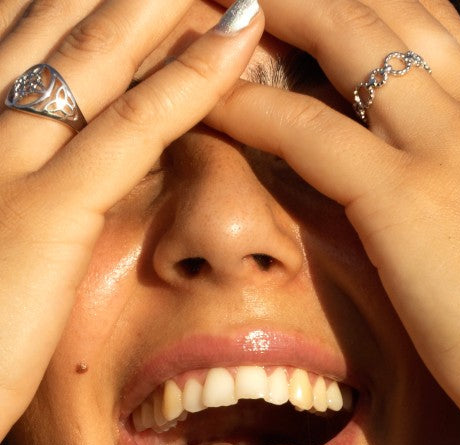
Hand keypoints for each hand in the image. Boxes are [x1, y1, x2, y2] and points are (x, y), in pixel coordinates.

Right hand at [0, 0, 262, 442]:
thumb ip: (13, 179)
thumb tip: (48, 153)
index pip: (21, 26)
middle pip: (55, 16)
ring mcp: (3, 158)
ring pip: (96, 53)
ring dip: (161, 1)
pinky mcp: (46, 211)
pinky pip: (132, 130)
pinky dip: (190, 80)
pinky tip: (236, 41)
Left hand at [206, 0, 459, 444]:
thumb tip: (431, 212)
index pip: (433, 24)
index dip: (369, 3)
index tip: (317, 8)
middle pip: (384, 3)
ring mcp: (448, 148)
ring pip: (342, 32)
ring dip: (270, 10)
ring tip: (203, 17)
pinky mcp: (408, 201)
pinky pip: (304, 127)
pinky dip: (245, 108)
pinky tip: (204, 102)